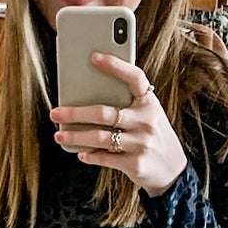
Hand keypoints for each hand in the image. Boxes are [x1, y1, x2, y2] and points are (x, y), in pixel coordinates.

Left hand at [50, 51, 187, 197]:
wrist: (173, 170)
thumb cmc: (152, 135)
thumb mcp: (148, 115)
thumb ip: (127, 104)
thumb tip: (88, 95)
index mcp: (149, 103)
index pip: (134, 77)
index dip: (115, 65)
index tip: (93, 56)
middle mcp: (147, 121)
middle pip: (104, 112)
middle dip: (75, 113)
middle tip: (55, 113)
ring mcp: (141, 143)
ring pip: (100, 137)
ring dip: (75, 137)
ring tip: (60, 135)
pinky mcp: (135, 164)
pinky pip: (105, 157)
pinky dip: (89, 155)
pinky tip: (80, 153)